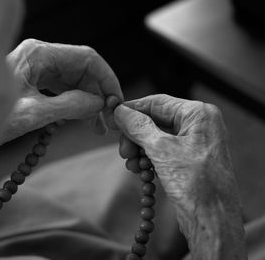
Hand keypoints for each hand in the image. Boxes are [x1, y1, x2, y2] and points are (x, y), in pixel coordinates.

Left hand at [2, 39, 122, 142]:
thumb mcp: (33, 114)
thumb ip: (70, 106)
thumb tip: (99, 104)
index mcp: (39, 54)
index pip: (87, 58)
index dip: (107, 79)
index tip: (117, 103)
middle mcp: (40, 56)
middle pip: (83, 70)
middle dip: (98, 94)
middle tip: (108, 121)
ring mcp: (37, 68)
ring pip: (75, 81)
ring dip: (89, 101)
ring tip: (98, 127)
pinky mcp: (34, 81)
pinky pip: (63, 89)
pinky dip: (75, 104)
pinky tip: (82, 120)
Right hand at [114, 94, 245, 258]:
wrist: (212, 220)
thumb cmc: (195, 184)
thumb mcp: (161, 149)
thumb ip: (138, 126)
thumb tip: (119, 111)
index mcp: (198, 114)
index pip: (156, 102)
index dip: (131, 110)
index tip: (111, 119)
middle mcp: (198, 125)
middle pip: (154, 120)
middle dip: (134, 135)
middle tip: (123, 151)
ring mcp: (194, 143)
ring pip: (155, 137)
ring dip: (138, 149)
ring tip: (131, 165)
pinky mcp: (188, 160)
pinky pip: (161, 151)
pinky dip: (147, 158)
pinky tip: (139, 170)